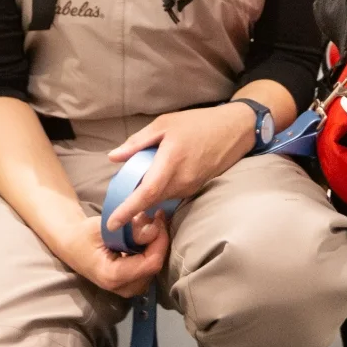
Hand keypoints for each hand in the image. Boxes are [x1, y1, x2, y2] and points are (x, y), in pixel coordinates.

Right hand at [55, 209, 169, 297]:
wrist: (72, 245)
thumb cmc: (85, 235)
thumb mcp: (103, 227)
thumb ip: (129, 229)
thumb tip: (154, 229)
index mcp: (114, 276)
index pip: (151, 263)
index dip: (160, 240)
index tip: (159, 219)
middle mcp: (123, 288)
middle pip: (156, 265)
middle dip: (159, 240)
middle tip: (157, 217)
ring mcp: (128, 288)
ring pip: (156, 266)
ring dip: (157, 244)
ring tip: (152, 223)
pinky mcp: (132, 284)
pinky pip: (150, 267)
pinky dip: (153, 249)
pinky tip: (147, 234)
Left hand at [104, 104, 254, 231]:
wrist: (235, 129)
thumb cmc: (198, 122)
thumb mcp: (165, 123)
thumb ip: (138, 142)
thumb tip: (113, 157)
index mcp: (171, 161)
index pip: (146, 193)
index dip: (128, 210)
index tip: (111, 224)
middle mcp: (182, 179)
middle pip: (151, 200)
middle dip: (133, 205)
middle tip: (118, 197)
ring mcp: (191, 186)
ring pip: (161, 199)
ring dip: (147, 197)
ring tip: (138, 183)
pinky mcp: (196, 188)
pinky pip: (172, 194)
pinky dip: (160, 192)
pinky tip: (158, 179)